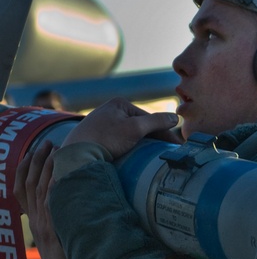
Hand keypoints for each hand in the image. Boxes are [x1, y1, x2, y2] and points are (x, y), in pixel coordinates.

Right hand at [13, 141, 73, 258]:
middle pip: (29, 184)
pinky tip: (61, 174)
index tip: (33, 151)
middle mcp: (34, 218)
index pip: (20, 187)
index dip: (25, 167)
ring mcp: (43, 224)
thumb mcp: (56, 231)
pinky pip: (52, 205)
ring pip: (39, 190)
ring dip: (46, 168)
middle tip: (47, 143)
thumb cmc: (64, 255)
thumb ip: (57, 214)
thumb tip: (67, 194)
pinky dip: (56, 188)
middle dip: (37, 161)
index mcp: (32, 218)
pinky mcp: (54, 230)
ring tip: (54, 151)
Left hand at [62, 97, 180, 158]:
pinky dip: (129, 147)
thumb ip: (157, 121)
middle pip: (140, 125)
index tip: (177, 145)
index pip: (149, 118)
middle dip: (154, 137)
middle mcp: (110, 110)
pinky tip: (133, 155)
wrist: (76, 154)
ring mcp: (101, 123)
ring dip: (142, 143)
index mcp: (119, 104)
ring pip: (130, 134)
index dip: (165, 132)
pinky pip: (119, 140)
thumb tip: (176, 118)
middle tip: (168, 151)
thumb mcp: (135, 128)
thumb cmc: (106, 138)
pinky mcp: (95, 136)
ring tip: (153, 155)